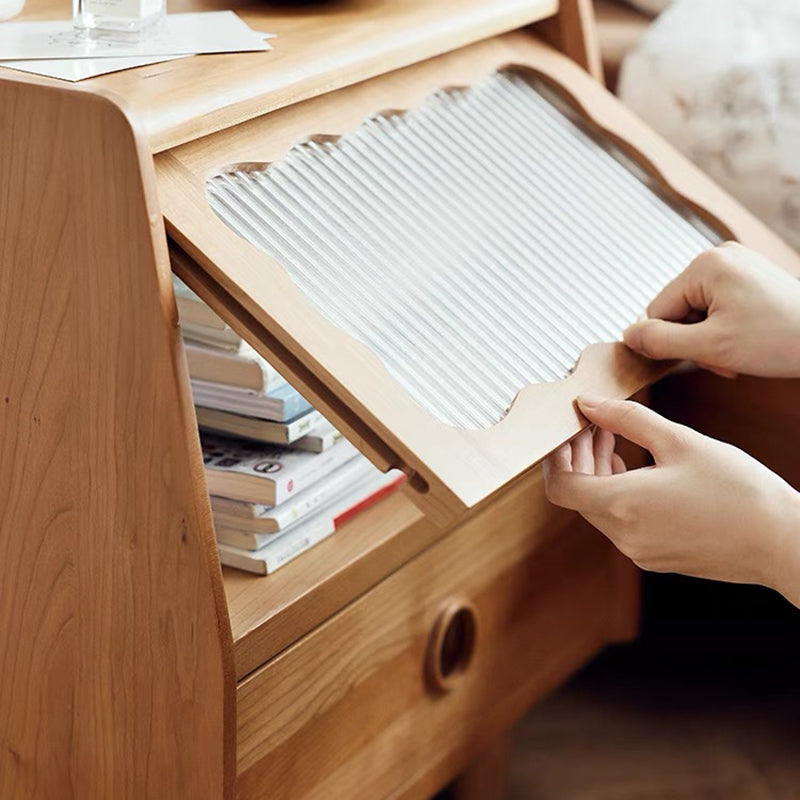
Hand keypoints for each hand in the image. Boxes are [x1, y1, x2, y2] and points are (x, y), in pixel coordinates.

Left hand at [543, 395, 799, 605]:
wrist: (783, 542)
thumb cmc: (740, 492)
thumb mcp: (679, 441)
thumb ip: (626, 419)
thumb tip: (590, 405)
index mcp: (622, 506)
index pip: (560, 485)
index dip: (557, 456)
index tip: (566, 431)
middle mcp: (624, 535)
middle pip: (579, 494)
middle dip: (579, 457)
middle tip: (593, 426)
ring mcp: (639, 550)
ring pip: (599, 508)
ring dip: (598, 473)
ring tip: (612, 439)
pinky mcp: (656, 556)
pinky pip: (622, 523)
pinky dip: (618, 493)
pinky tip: (636, 468)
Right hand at [623, 242, 799, 377]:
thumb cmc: (782, 338)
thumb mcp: (709, 347)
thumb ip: (660, 342)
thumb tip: (627, 337)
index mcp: (704, 266)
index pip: (656, 311)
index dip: (669, 341)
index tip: (698, 357)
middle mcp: (717, 257)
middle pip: (675, 309)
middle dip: (693, 339)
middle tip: (722, 357)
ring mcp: (733, 264)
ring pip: (694, 311)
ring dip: (707, 337)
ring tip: (736, 351)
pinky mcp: (745, 276)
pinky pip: (714, 305)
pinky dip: (722, 328)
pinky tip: (743, 339)